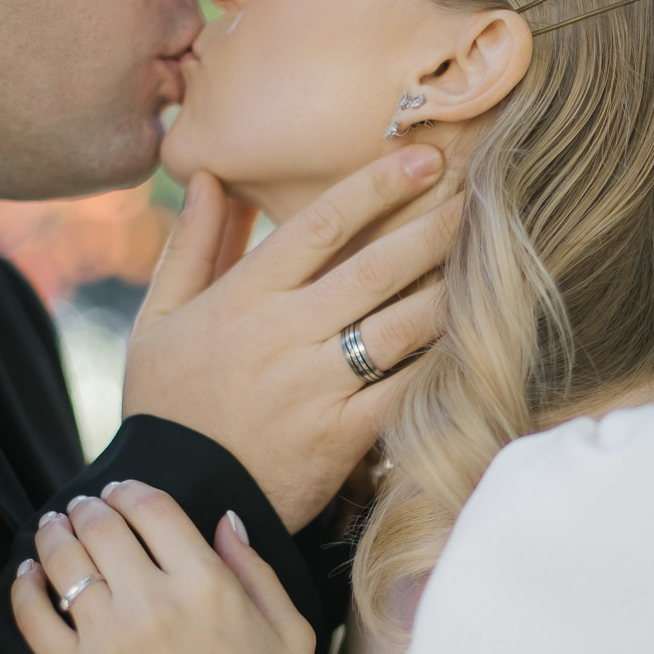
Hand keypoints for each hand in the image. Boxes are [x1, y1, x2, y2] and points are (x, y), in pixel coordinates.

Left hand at [12, 482, 325, 653]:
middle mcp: (154, 604)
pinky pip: (34, 619)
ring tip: (50, 531)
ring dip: (52, 536)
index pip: (152, 509)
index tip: (120, 491)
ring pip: (63, 564)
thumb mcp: (290, 634)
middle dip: (86, 507)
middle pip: (101, 527)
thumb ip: (257, 571)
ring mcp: (110, 642)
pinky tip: (27, 579)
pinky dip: (24, 589)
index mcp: (208, 586)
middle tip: (80, 507)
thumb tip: (225, 522)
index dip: (129, 490)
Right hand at [124, 149, 457, 530]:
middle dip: (433, 228)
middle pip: (375, 268)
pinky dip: (441, 364)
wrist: (178, 495)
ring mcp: (317, 386)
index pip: (320, 224)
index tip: (422, 159)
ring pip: (400, 327)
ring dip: (449, 290)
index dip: (377, 187)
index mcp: (244, 297)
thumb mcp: (160, 318)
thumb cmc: (168, 402)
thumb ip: (192, 245)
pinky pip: (404, 391)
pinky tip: (475, 338)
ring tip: (492, 262)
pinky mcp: (342, 435)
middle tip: (481, 196)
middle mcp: (285, 334)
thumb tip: (211, 176)